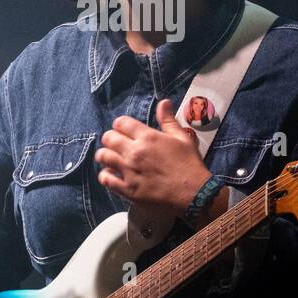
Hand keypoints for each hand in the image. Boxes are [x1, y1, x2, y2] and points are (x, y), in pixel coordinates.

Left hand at [95, 99, 211, 216]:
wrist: (194, 194)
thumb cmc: (190, 165)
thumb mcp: (182, 138)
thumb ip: (168, 120)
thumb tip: (163, 102)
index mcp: (148, 137)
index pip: (121, 123)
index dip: (121, 125)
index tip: (124, 130)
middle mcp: (135, 152)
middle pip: (108, 138)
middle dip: (111, 138)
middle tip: (117, 144)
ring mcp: (129, 171)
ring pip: (103, 157)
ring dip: (105, 155)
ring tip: (111, 158)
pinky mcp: (128, 190)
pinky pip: (106, 179)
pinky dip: (105, 175)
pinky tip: (111, 175)